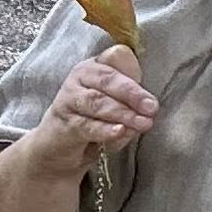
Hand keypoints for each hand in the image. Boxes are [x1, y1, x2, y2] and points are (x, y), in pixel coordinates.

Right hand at [32, 44, 155, 167]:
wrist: (60, 147)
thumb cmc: (92, 120)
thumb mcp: (113, 105)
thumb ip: (129, 98)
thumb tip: (149, 104)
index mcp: (93, 67)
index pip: (113, 64)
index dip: (133, 80)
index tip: (152, 100)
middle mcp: (78, 79)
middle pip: (106, 81)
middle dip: (131, 95)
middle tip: (151, 109)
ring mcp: (68, 100)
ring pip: (97, 103)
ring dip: (122, 113)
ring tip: (142, 123)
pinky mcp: (64, 124)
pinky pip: (86, 125)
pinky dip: (105, 129)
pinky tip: (120, 131)